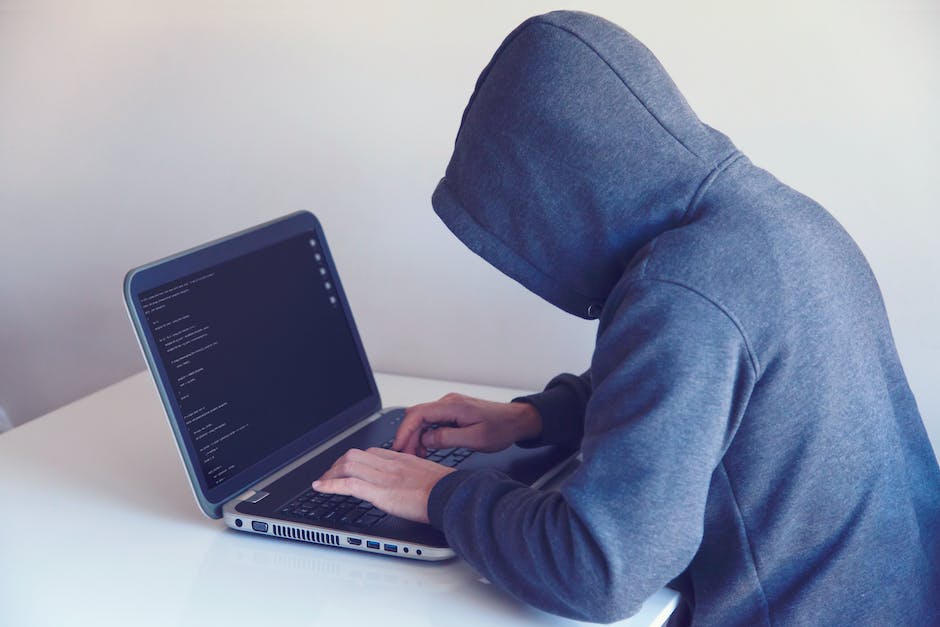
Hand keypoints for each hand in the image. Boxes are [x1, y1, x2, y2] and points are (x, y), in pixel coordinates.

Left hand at [312, 447, 454, 523]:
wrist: (452, 495)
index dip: (355, 460)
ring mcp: (383, 477)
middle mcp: (390, 464)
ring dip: (330, 473)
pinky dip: (330, 485)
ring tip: (322, 482)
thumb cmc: (447, 490)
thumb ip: (417, 476)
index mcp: (402, 459)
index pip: (371, 453)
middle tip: (330, 474)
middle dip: (338, 464)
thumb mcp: (431, 476)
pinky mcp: (380, 492)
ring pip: (348, 465)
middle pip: (355, 455)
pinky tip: (320, 487)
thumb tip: (415, 485)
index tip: (348, 467)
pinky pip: (349, 484)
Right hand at [392, 392, 541, 457]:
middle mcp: (448, 403)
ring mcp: (450, 407)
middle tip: (406, 456)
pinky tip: (427, 448)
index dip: (404, 430)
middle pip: (416, 416)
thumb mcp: (476, 439)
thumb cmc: (501, 428)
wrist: (517, 421)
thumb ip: (448, 438)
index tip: (399, 446)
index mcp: (453, 406)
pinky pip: (432, 421)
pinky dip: (425, 435)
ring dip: (416, 437)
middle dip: (407, 436)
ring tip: (417, 455)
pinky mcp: (452, 413)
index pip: (418, 414)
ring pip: (423, 420)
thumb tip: (426, 439)